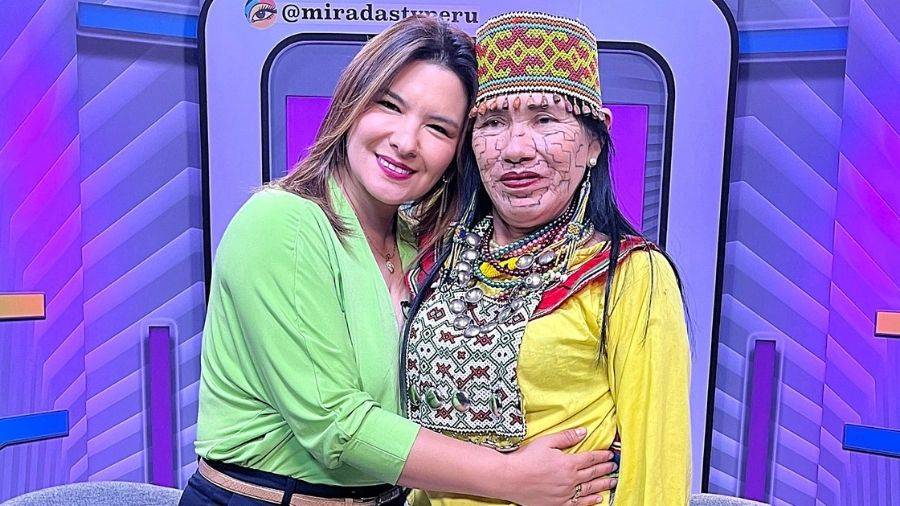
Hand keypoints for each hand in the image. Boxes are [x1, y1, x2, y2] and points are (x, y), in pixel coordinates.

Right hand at [500, 428, 617, 504]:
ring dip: (603, 485)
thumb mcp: (546, 442)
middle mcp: (570, 480)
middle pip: (592, 474)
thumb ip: (567, 437)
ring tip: (613, 482)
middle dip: (605, 470)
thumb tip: (584, 432)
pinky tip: (598, 499)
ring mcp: (565, 494)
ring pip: (589, 490)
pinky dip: (590, 502)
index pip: (590, 459)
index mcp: (568, 463)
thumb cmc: (526, 458)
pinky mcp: (558, 504)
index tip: (610, 454)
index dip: (601, 456)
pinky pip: (579, 504)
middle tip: (615, 467)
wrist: (510, 478)